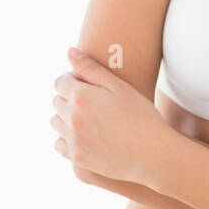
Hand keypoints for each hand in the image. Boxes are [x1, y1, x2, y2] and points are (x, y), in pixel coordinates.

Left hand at [51, 47, 169, 182]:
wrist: (153, 153)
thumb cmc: (141, 116)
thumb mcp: (119, 86)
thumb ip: (91, 68)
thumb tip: (69, 51)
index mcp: (81, 96)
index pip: (60, 82)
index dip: (72, 80)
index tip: (86, 85)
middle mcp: (72, 117)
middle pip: (56, 101)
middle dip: (69, 98)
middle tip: (92, 102)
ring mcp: (73, 139)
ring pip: (55, 122)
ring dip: (66, 118)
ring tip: (88, 119)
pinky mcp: (77, 157)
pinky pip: (59, 144)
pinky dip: (67, 138)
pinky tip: (85, 136)